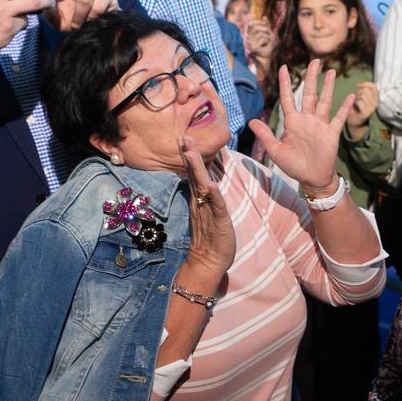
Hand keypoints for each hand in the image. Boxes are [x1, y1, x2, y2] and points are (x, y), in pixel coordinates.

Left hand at [46, 0, 116, 31]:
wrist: (86, 26)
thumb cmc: (65, 16)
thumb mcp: (53, 14)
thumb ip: (49, 6)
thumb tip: (47, 0)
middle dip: (79, 13)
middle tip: (73, 25)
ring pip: (93, 2)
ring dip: (85, 17)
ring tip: (82, 23)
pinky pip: (102, 7)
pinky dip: (95, 18)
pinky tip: (93, 19)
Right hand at [178, 135, 235, 276]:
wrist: (209, 263)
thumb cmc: (211, 238)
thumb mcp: (207, 213)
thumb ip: (203, 198)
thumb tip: (201, 182)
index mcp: (199, 199)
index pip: (193, 174)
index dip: (189, 156)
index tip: (184, 138)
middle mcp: (201, 202)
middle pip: (194, 175)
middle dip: (189, 156)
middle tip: (183, 137)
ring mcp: (208, 211)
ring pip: (202, 186)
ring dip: (197, 169)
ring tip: (192, 153)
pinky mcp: (218, 221)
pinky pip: (216, 206)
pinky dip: (214, 195)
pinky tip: (212, 185)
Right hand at [245, 18, 277, 64]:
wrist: (268, 55)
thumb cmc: (267, 43)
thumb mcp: (266, 32)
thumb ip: (265, 24)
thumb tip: (264, 16)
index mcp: (248, 33)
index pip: (249, 24)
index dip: (257, 22)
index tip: (265, 22)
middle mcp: (247, 38)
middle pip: (255, 28)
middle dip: (265, 29)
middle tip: (270, 33)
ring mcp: (250, 43)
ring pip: (261, 34)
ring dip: (268, 36)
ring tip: (268, 41)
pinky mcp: (254, 48)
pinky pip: (263, 39)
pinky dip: (268, 41)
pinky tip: (267, 45)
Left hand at [248, 60, 354, 191]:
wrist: (311, 179)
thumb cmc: (293, 165)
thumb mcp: (275, 151)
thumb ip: (265, 135)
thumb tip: (251, 121)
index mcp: (292, 122)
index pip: (288, 98)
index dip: (285, 83)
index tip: (285, 67)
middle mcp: (307, 119)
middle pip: (309, 94)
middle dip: (311, 77)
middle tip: (315, 61)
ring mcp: (320, 125)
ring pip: (325, 101)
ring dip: (328, 86)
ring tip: (332, 71)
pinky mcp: (331, 133)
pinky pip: (339, 118)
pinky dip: (345, 107)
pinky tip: (351, 96)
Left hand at [346, 81, 377, 140]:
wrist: (353, 122)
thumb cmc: (355, 107)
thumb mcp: (361, 95)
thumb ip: (363, 88)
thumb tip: (359, 83)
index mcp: (376, 97)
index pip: (373, 85)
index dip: (364, 84)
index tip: (357, 87)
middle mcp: (376, 103)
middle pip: (367, 89)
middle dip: (358, 92)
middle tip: (355, 98)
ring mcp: (372, 108)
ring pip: (363, 95)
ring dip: (356, 97)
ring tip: (355, 104)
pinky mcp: (366, 113)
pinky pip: (359, 101)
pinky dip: (354, 102)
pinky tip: (354, 107)